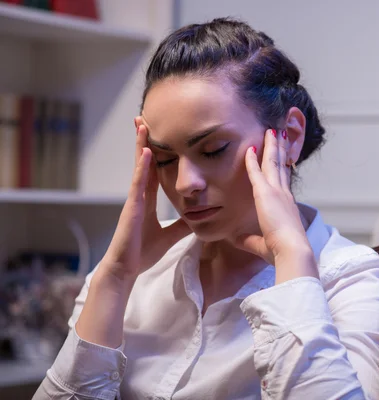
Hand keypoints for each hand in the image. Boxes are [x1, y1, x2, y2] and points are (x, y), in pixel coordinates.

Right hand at [99, 119, 190, 282]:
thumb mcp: (170, 235)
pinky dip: (143, 167)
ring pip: (139, 167)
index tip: (157, 134)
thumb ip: (182, 225)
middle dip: (145, 141)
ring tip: (143, 124)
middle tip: (145, 118)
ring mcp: (135, 199)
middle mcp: (140, 195)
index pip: (153, 170)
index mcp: (147, 200)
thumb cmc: (142, 252)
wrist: (126, 269)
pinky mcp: (132, 207)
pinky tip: (148, 153)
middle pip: (144, 162)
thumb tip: (197, 218)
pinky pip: (138, 183)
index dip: (156, 152)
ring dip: (142, 145)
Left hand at [236, 128, 315, 277]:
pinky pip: (257, 171)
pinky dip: (252, 159)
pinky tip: (249, 148)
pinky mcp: (266, 193)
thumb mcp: (262, 244)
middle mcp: (285, 195)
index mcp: (287, 206)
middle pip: (282, 166)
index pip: (284, 181)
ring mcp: (277, 192)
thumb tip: (234, 238)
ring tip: (272, 130)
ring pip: (273, 163)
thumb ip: (248, 239)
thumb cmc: (281, 252)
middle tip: (281, 134)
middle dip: (281, 150)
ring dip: (272, 145)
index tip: (283, 157)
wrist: (292, 250)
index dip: (283, 167)